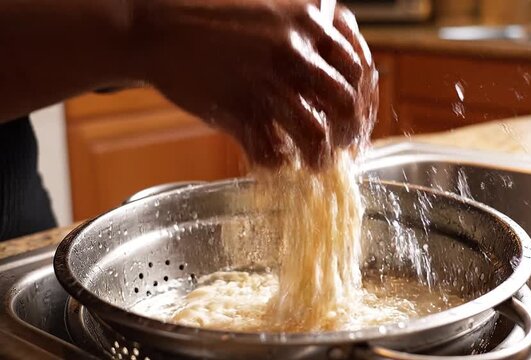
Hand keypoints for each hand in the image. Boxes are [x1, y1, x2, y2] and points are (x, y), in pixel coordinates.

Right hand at [131, 0, 377, 168]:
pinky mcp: (239, 108)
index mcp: (310, 17)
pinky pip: (272, 151)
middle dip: (350, 134)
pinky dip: (277, 165)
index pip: (360, 68)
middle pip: (347, 104)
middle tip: (342, 148)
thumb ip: (310, 34)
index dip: (365, 102)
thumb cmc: (213, 19)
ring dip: (319, 158)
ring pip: (316, 134)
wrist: (155, 26)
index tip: (359, 121)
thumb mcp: (272, 8)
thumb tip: (340, 81)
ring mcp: (268, 79)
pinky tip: (274, 164)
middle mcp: (295, 47)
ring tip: (314, 166)